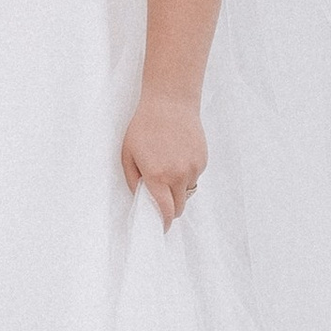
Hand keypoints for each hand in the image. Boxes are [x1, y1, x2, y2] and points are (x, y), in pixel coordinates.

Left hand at [121, 88, 206, 228]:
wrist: (170, 102)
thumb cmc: (144, 126)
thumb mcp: (128, 153)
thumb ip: (132, 180)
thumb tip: (140, 197)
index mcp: (157, 176)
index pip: (165, 211)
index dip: (163, 223)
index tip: (161, 228)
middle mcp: (178, 175)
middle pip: (179, 207)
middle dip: (171, 210)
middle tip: (162, 204)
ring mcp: (193, 168)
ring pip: (187, 191)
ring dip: (178, 189)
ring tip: (167, 168)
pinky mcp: (202, 160)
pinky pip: (194, 177)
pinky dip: (186, 174)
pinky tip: (177, 156)